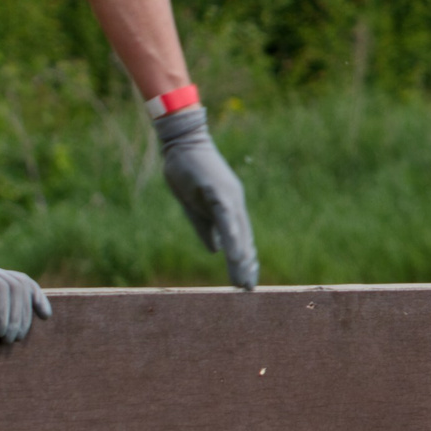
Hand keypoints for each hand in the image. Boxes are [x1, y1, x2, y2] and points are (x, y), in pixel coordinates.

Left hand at [0, 233, 51, 341]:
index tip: (0, 333)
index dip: (4, 311)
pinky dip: (38, 299)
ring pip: (24, 288)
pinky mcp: (2, 278)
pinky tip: (45, 315)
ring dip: (25, 313)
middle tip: (8, 341)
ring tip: (18, 336)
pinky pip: (27, 285)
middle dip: (16, 317)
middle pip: (15, 289)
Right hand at [155, 105, 258, 287]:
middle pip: (243, 237)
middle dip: (245, 264)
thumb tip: (216, 249)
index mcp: (229, 207)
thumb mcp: (194, 207)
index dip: (245, 259)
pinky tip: (232, 248)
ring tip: (244, 274)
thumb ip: (206, 227)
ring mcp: (227, 195)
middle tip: (248, 288)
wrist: (183, 142)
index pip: (241, 237)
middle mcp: (233, 202)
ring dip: (241, 253)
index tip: (247, 281)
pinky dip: (230, 232)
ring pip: (237, 229)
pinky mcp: (216, 189)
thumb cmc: (188, 173)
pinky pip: (225, 214)